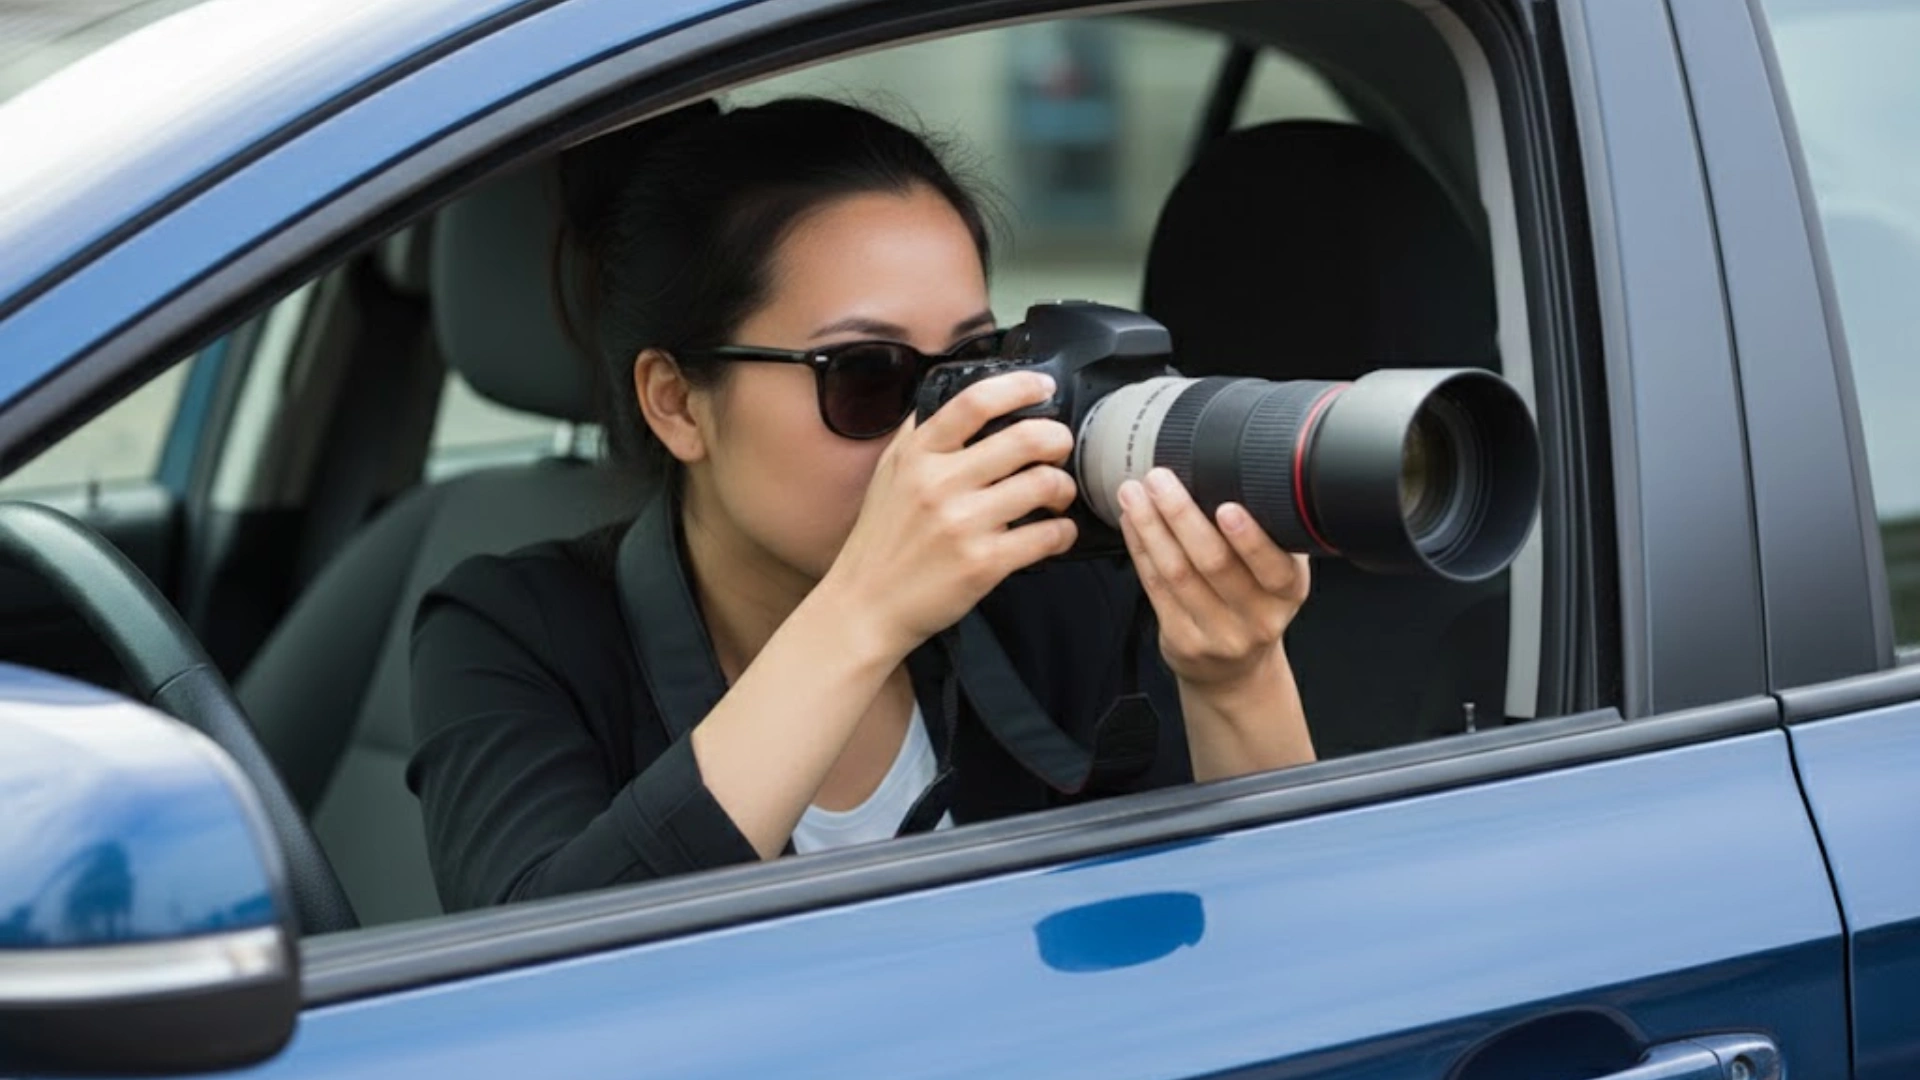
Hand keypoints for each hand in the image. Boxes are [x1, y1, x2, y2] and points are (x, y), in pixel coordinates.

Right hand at [822, 371, 1078, 658]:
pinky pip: (1047, 536)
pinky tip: (1056, 534)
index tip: (1043, 388)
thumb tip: (960, 405)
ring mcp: (963, 524)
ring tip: (1057, 497)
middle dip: (1059, 440)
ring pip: (1044, 485)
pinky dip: (1063, 533)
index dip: (1020, 387)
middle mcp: (940, 483)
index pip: (976, 402)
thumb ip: (920, 437)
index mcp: (918, 455)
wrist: (865, 606)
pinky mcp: (983, 563)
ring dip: (1063, 488)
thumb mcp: (888, 475)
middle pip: (1027, 439)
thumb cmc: (881, 542)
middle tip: (1060, 450)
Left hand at [1118, 468, 1309, 691]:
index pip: (1273, 566)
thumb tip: (1235, 472)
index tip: (1227, 506)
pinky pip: (1155, 588)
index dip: (1250, 539)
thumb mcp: (1277, 574)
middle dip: (1182, 516)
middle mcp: (1258, 617)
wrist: (1235, 669)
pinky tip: (1131, 521)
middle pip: (1215, 563)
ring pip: (1178, 573)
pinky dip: (1140, 549)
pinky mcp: (1182, 640)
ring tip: (1133, 493)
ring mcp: (1219, 634)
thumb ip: (1268, 535)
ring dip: (1151, 527)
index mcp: (1289, 591)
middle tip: (1160, 479)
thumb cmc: (1255, 605)